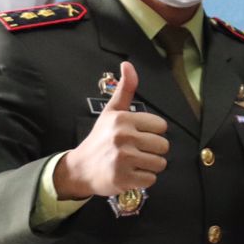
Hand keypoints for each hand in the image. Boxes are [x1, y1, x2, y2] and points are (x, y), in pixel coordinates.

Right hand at [55, 62, 168, 199]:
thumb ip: (125, 89)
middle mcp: (123, 137)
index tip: (137, 136)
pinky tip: (129, 174)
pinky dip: (143, 179)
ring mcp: (123, 159)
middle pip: (163, 146)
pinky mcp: (123, 178)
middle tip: (136, 151)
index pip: (161, 127)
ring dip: (150, 166)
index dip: (152, 133)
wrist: (80, 168)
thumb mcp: (111, 112)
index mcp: (123, 119)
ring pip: (160, 163)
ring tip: (133, 163)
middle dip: (153, 151)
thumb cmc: (100, 139)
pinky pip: (151, 179)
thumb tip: (128, 64)